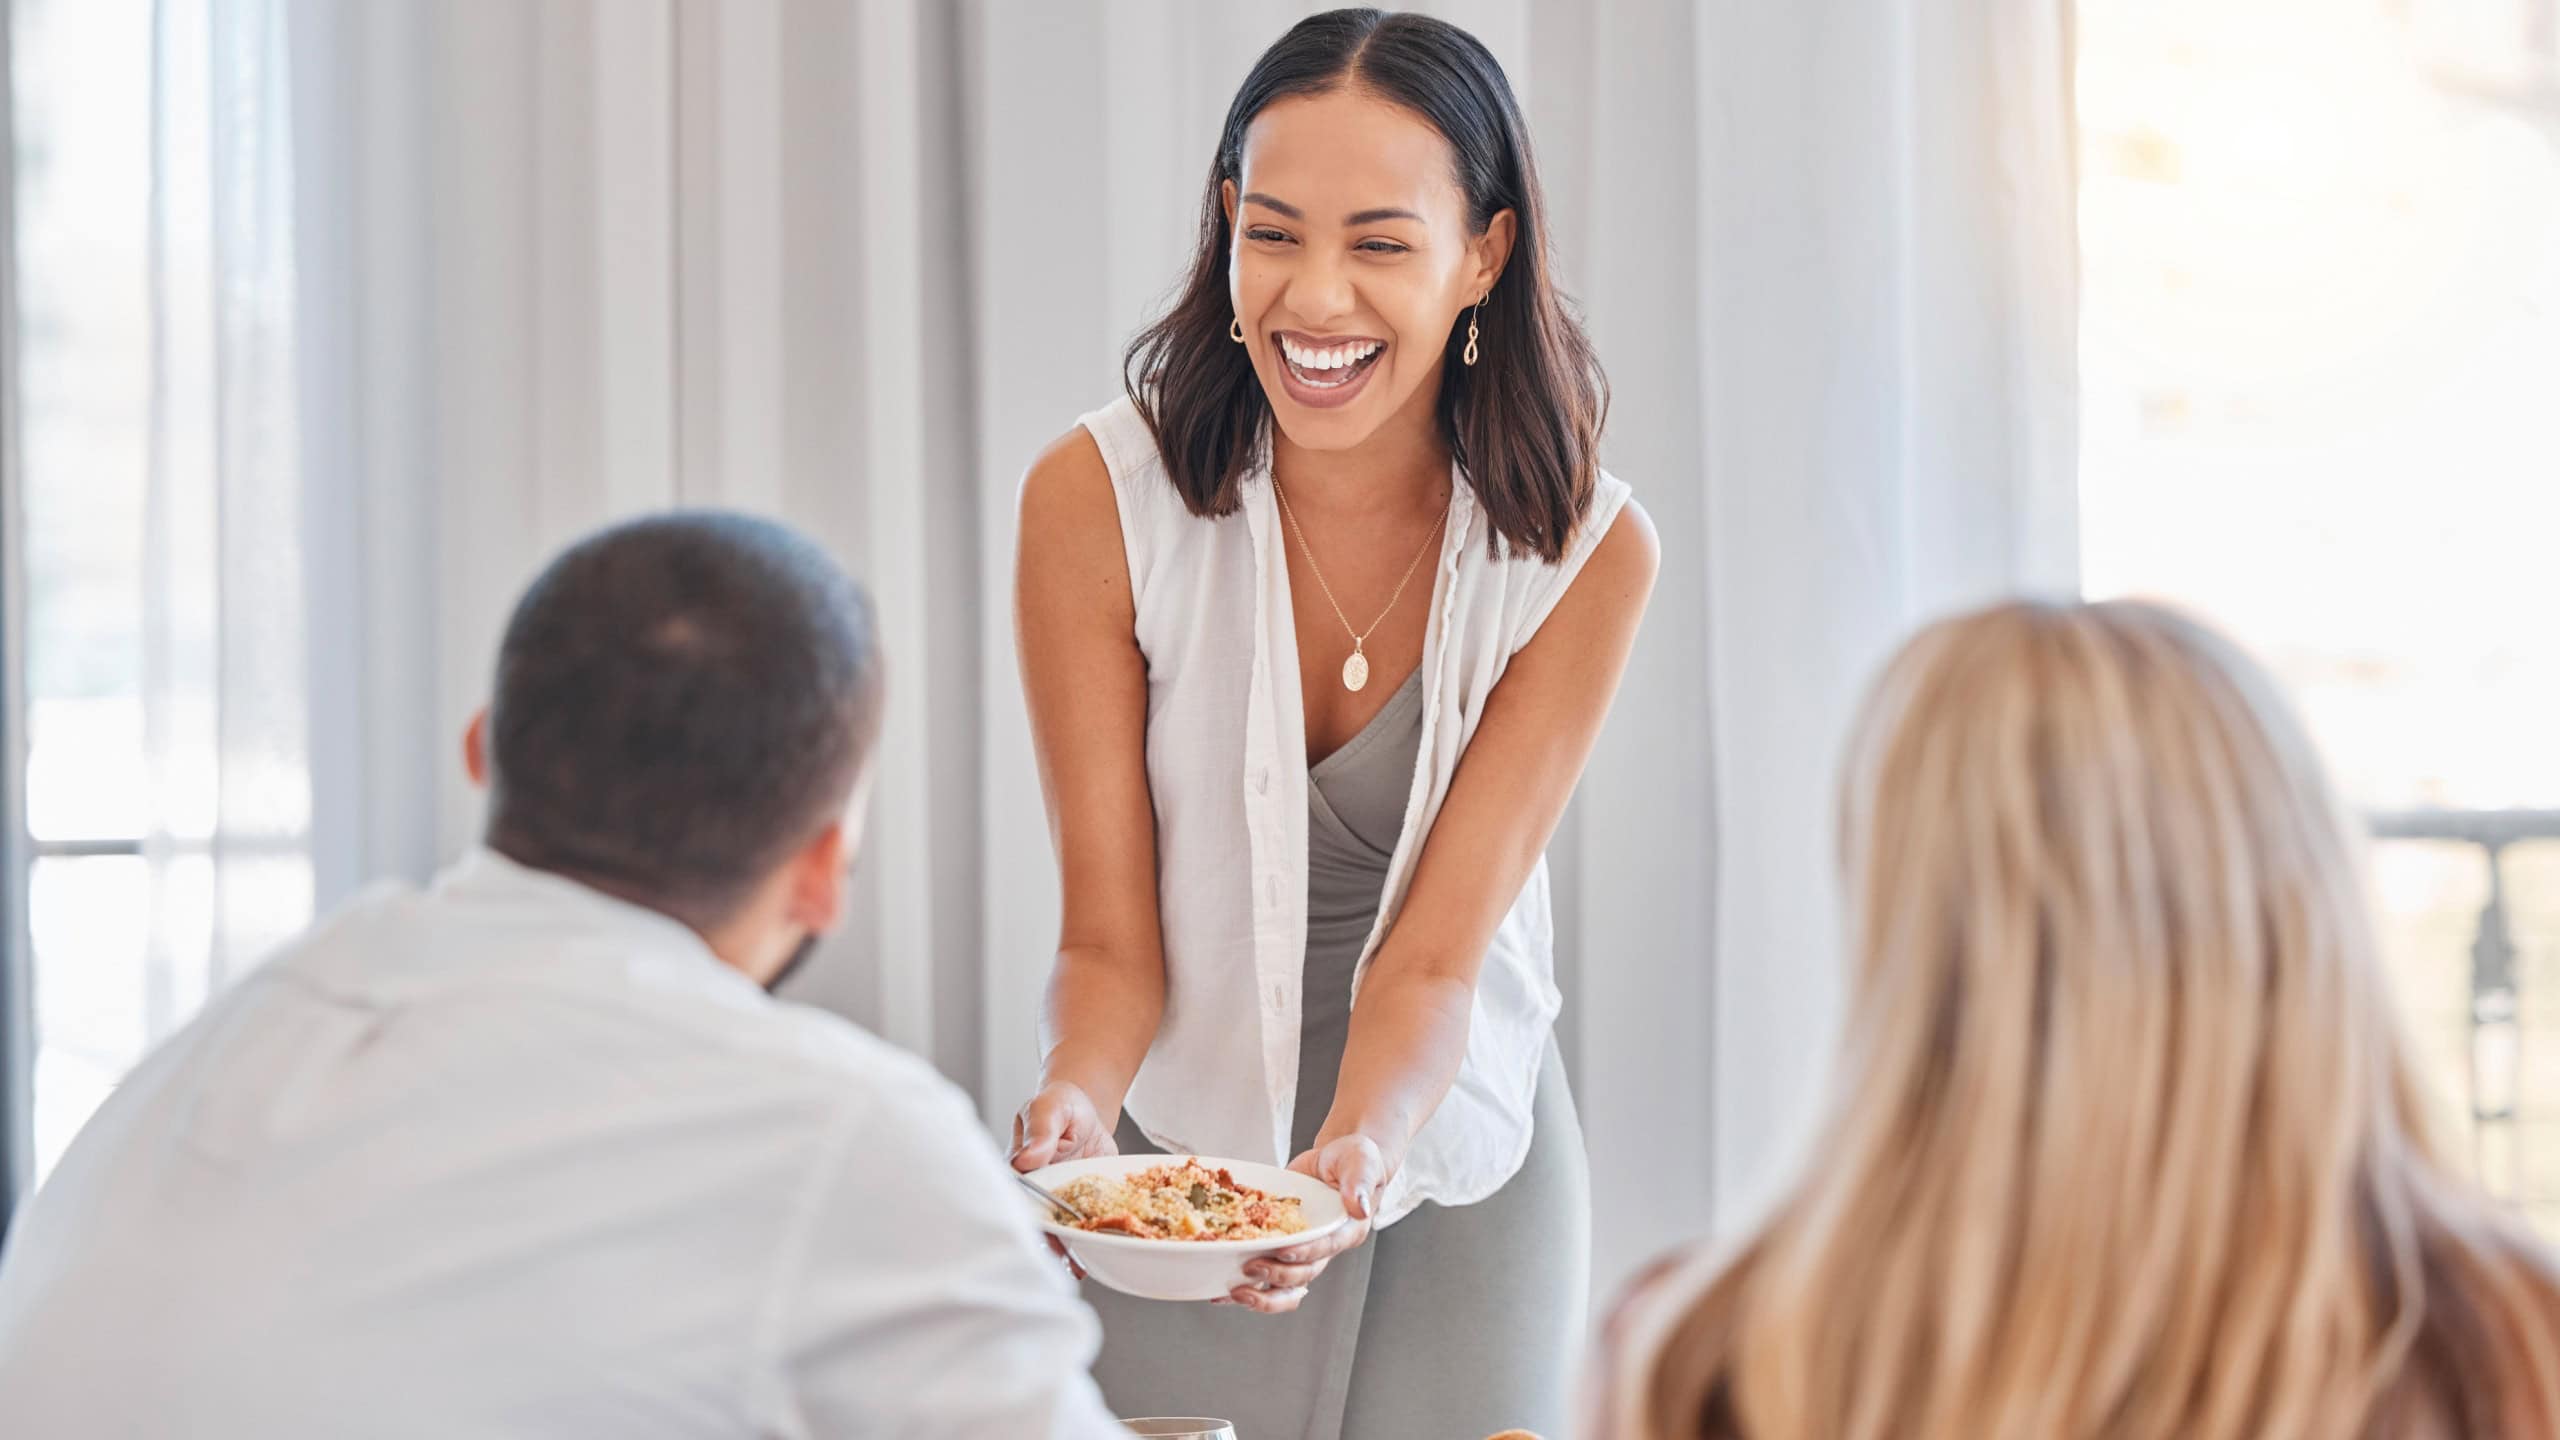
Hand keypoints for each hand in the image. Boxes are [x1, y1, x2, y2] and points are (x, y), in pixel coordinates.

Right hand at [1012, 1083, 1114, 1285]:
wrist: (1084, 1109)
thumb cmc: (1058, 1105)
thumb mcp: (1049, 1109)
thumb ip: (1041, 1132)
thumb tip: (1029, 1158)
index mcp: (1019, 1171)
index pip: (1017, 1200)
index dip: (1026, 1220)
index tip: (1039, 1234)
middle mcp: (1035, 1192)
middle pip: (1036, 1223)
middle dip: (1048, 1244)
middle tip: (1062, 1259)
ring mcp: (1057, 1201)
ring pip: (1058, 1231)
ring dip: (1067, 1251)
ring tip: (1078, 1268)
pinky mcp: (1080, 1204)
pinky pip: (1082, 1225)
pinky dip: (1088, 1241)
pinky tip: (1094, 1258)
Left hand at [1217, 1134, 1389, 1314]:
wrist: (1335, 1161)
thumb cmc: (1354, 1160)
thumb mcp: (1361, 1163)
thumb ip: (1358, 1183)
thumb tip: (1358, 1207)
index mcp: (1346, 1232)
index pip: (1325, 1248)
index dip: (1304, 1253)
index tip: (1283, 1252)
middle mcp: (1324, 1249)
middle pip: (1302, 1275)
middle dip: (1276, 1276)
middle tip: (1250, 1268)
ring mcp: (1301, 1252)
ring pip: (1284, 1287)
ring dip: (1262, 1296)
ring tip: (1235, 1294)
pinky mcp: (1281, 1247)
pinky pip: (1265, 1274)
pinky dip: (1244, 1284)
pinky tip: (1220, 1290)